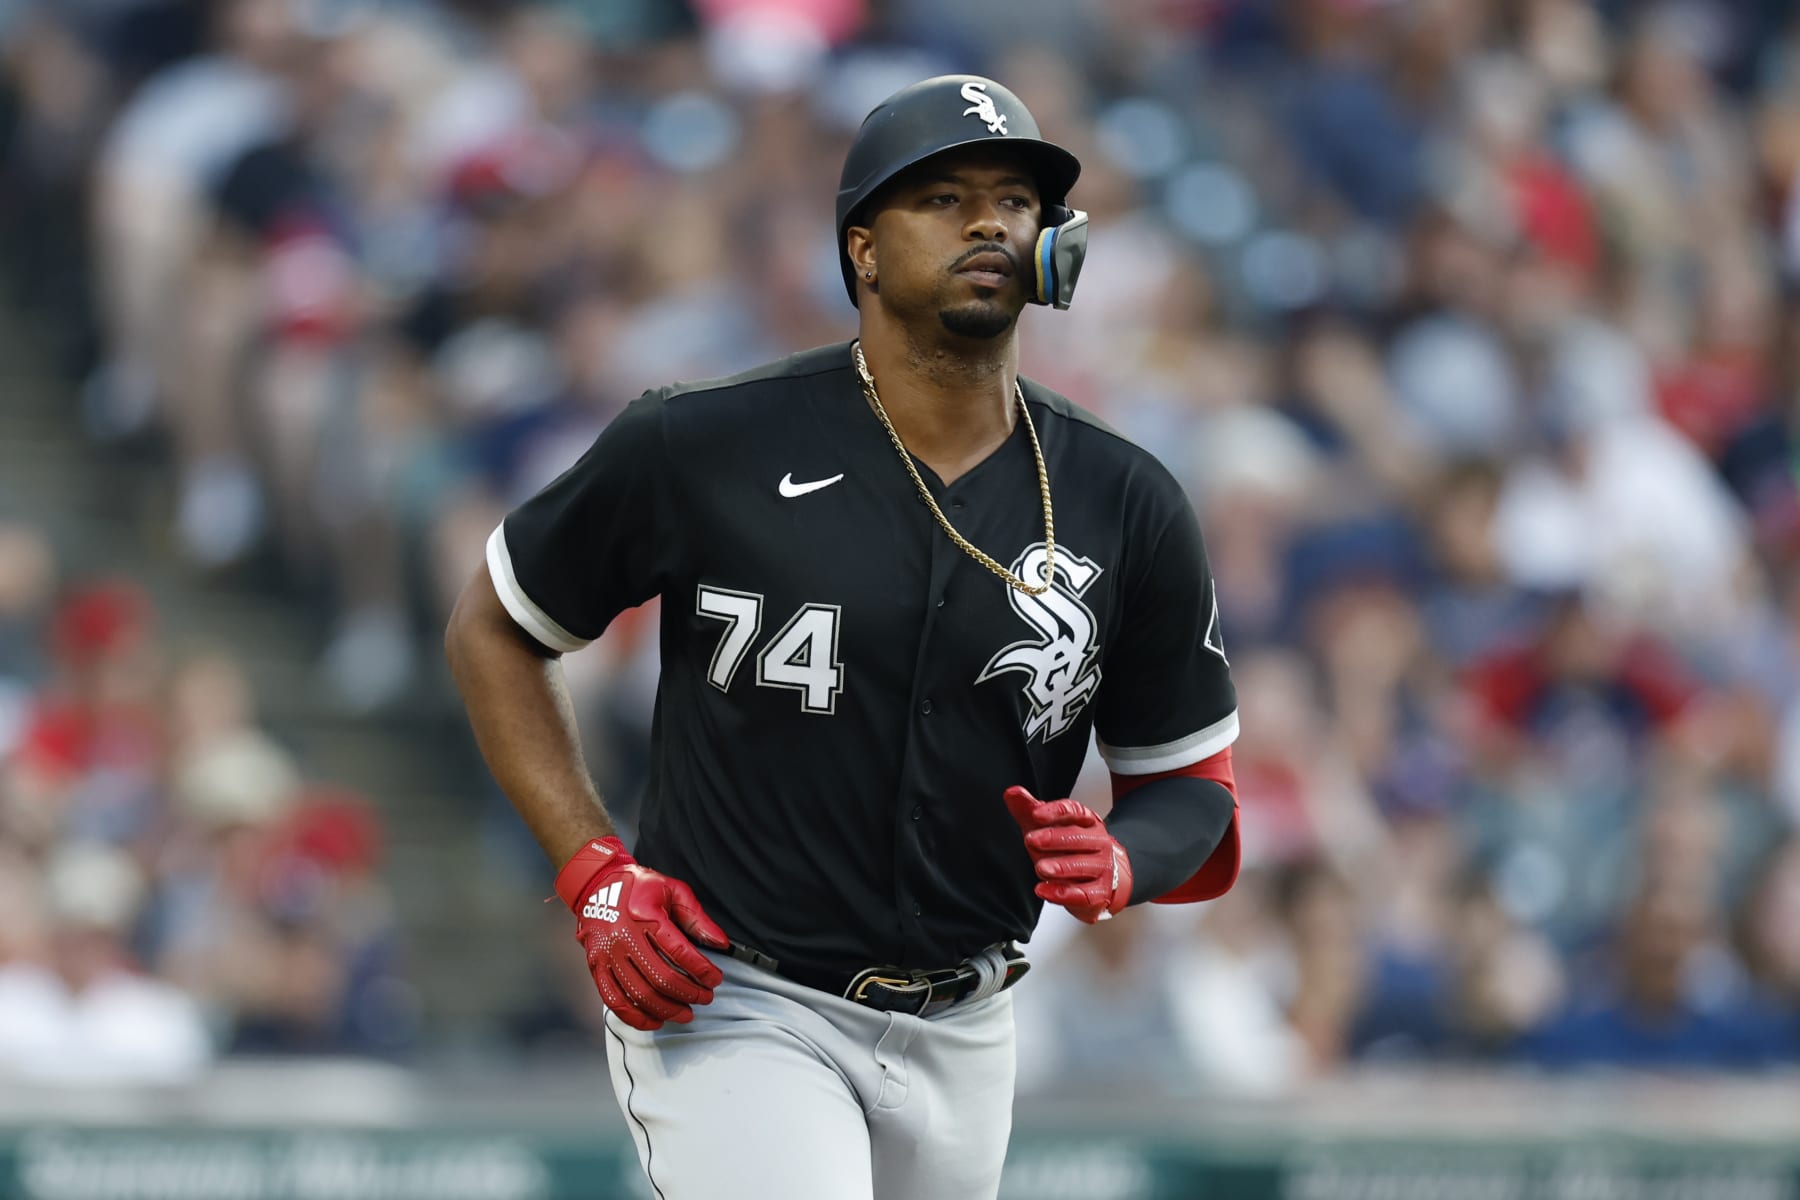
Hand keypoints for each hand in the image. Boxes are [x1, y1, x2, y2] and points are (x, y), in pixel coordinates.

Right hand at [554, 837, 728, 1030]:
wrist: (597, 884)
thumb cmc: (639, 887)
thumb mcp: (674, 891)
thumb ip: (698, 918)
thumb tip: (720, 943)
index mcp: (646, 916)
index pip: (679, 951)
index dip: (702, 970)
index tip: (715, 979)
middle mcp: (624, 937)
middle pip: (660, 977)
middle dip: (688, 993)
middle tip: (705, 998)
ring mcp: (608, 955)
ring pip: (639, 994)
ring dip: (666, 1009)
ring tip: (686, 1013)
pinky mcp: (596, 967)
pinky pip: (614, 1001)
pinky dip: (635, 1017)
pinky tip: (655, 1021)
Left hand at [1002, 786, 1132, 923]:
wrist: (1099, 877)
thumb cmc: (1069, 848)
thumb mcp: (1047, 827)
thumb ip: (1028, 810)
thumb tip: (1012, 792)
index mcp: (1087, 821)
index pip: (1074, 811)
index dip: (1055, 811)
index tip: (1035, 813)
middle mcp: (1098, 842)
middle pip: (1078, 837)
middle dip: (1054, 838)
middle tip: (1031, 839)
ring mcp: (1102, 867)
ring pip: (1082, 866)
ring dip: (1061, 867)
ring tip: (1041, 868)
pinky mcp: (1100, 891)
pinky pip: (1083, 894)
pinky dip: (1063, 894)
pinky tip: (1044, 890)